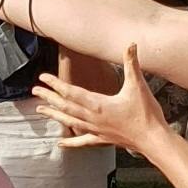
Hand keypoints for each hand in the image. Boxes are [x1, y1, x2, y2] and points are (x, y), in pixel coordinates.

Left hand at [31, 42, 169, 159]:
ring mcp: (96, 130)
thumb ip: (132, 63)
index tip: (43, 78)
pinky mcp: (102, 139)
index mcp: (98, 104)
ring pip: (70, 122)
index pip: (71, 92)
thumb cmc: (146, 113)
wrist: (153, 139)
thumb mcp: (138, 85)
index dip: (56, 84)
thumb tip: (131, 44)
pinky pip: (82, 140)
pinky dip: (70, 142)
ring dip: (54, 115)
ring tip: (40, 110)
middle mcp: (93, 118)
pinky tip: (60, 143)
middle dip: (49, 98)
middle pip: (65, 106)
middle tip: (34, 91)